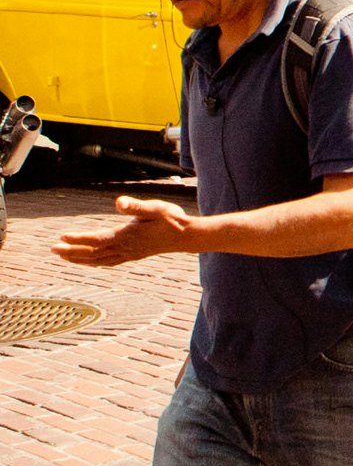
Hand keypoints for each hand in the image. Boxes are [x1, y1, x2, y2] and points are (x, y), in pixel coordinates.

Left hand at [54, 196, 197, 267]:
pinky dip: (94, 263)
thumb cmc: (172, 219)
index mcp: (127, 236)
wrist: (187, 237)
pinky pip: (108, 262)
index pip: (96, 240)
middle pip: (92, 253)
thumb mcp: (154, 208)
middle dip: (71, 252)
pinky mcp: (133, 255)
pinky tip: (89, 261)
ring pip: (98, 261)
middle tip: (52, 250)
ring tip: (63, 257)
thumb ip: (135, 206)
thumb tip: (118, 202)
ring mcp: (128, 254)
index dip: (77, 240)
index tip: (61, 238)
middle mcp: (125, 248)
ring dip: (79, 259)